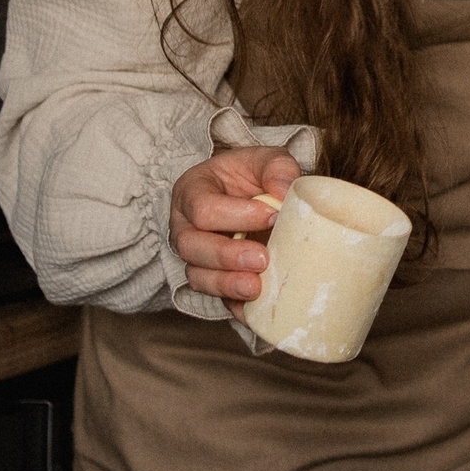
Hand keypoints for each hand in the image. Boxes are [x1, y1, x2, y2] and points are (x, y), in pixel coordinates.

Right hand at [169, 146, 303, 303]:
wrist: (250, 196)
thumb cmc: (253, 176)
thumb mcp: (265, 159)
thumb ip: (277, 167)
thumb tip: (284, 192)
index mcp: (192, 192)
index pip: (202, 208)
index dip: (235, 215)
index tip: (272, 214)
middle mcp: (185, 228)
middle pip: (191, 246)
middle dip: (227, 255)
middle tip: (262, 258)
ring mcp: (196, 258)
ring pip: (198, 277)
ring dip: (227, 285)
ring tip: (256, 288)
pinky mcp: (214, 281)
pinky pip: (217, 300)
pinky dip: (236, 308)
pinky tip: (256, 311)